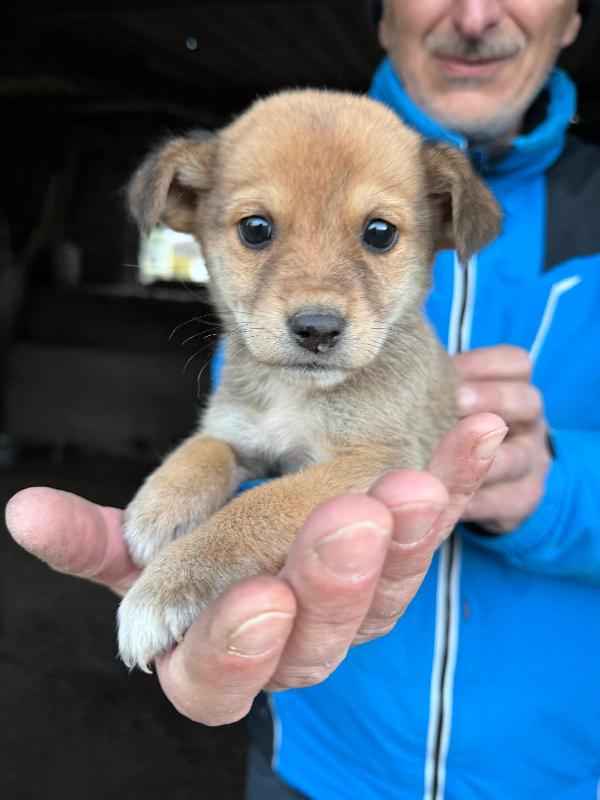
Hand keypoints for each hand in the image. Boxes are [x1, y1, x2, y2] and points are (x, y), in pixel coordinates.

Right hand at [5, 412, 504, 724]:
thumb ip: (101, 532)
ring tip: (411, 482)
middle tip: (347, 520)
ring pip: (390, 590)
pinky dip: (461, 477)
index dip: (228, 645)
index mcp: (230, 637)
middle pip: (319, 638)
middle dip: (330, 583)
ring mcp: (367, 591)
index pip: (216, 671)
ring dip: (406, 539)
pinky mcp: (412, 544)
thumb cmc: (220, 511)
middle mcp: (305, 626)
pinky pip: (443, 521)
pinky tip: (477, 429)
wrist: (290, 474)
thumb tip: (26, 511)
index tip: (246, 599)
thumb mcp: (155, 532)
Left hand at [455, 345, 551, 532]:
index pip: (515, 364)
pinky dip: (474, 499)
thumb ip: (437, 389)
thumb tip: (395, 372)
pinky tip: (443, 497)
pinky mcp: (521, 501)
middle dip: (492, 398)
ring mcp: (530, 464)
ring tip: (451, 456)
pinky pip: (505, 500)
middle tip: (456, 400)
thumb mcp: (452, 405)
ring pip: (519, 457)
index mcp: (512, 389)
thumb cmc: (453, 430)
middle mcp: (528, 424)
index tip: (447, 367)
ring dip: (483, 456)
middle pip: (527, 402)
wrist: (489, 486)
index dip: (483, 364)